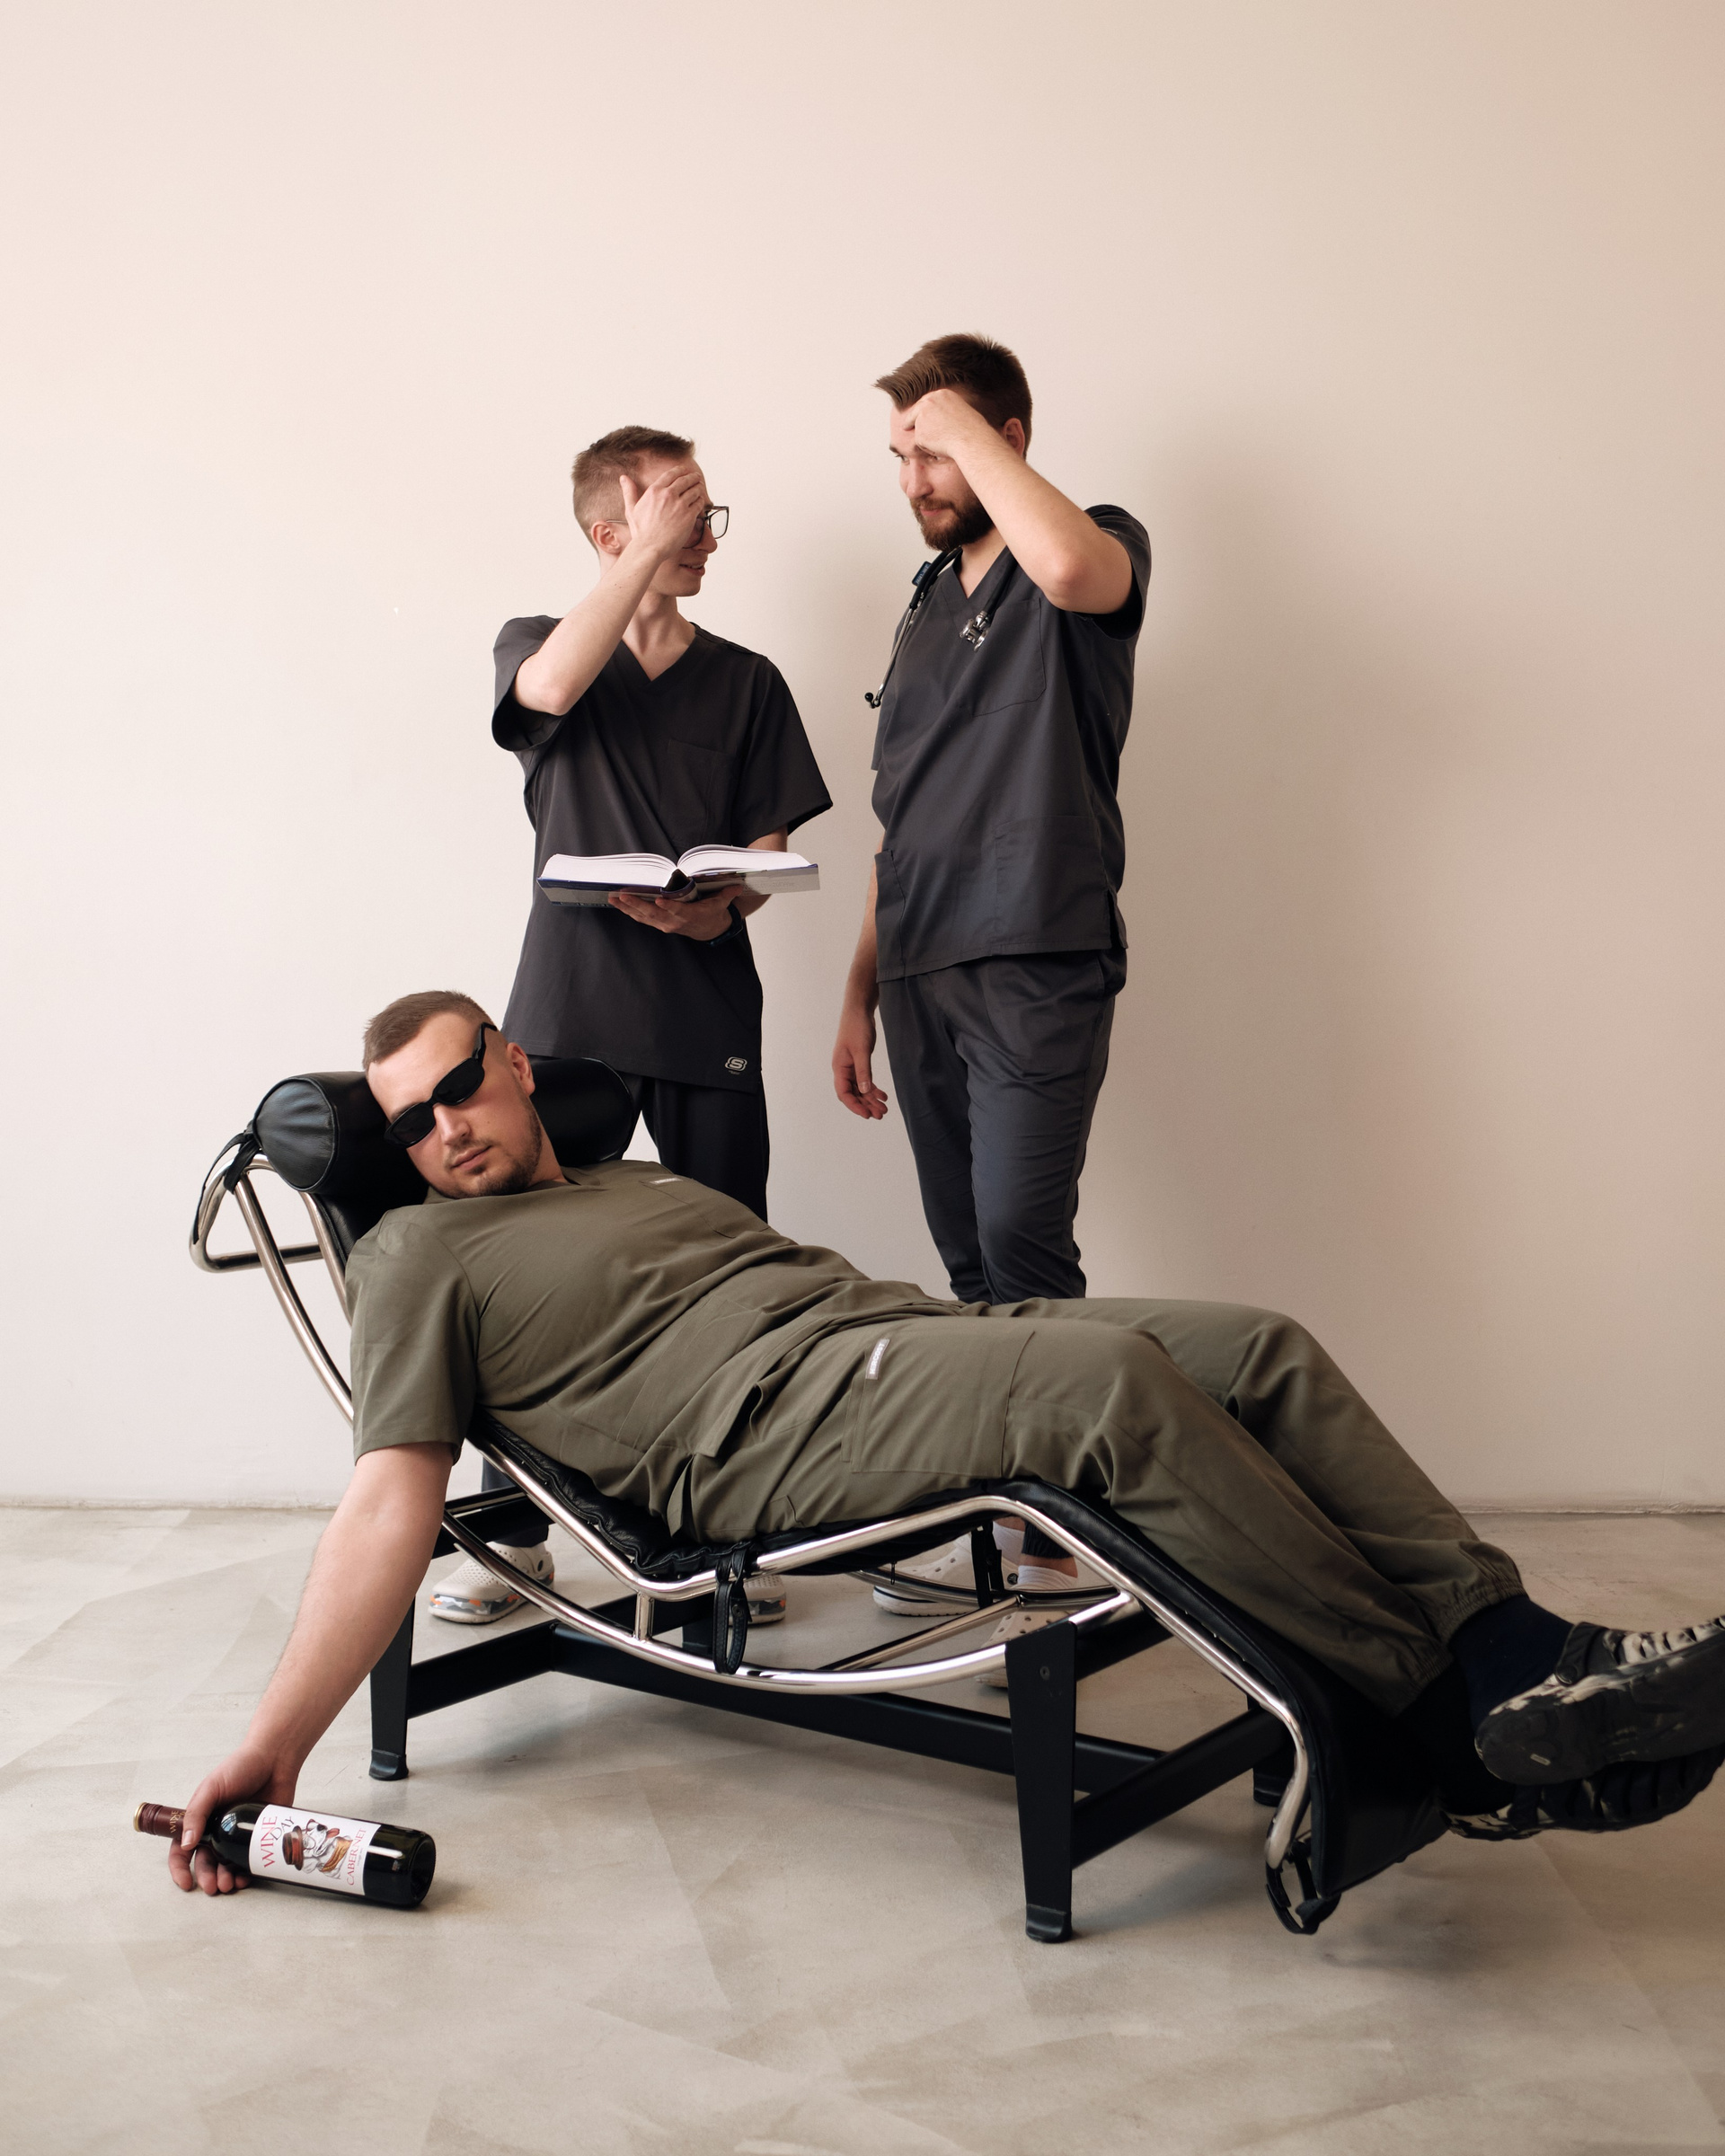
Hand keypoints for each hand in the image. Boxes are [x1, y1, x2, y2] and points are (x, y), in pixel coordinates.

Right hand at [169, 1739, 297, 1895]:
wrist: (276, 1759)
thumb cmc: (240, 1767)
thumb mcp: (212, 1787)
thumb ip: (196, 1813)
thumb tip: (185, 1844)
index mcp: (201, 1820)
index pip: (181, 1849)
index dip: (180, 1868)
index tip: (185, 1883)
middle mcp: (217, 1830)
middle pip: (206, 1862)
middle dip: (207, 1878)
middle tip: (214, 1887)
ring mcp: (238, 1835)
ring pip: (226, 1866)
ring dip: (225, 1879)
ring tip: (230, 1885)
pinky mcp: (259, 1836)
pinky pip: (249, 1860)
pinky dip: (246, 1873)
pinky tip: (246, 1878)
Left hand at [609, 884, 742, 940]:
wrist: (709, 929)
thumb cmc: (712, 913)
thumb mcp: (721, 904)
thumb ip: (726, 894)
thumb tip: (736, 886)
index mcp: (689, 916)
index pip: (677, 911)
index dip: (667, 907)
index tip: (658, 900)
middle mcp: (673, 922)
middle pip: (653, 914)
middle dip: (636, 905)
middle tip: (623, 895)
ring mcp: (664, 924)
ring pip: (643, 917)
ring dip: (627, 908)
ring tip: (613, 898)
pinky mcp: (658, 924)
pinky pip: (641, 918)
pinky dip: (628, 911)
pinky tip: (617, 903)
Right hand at [617, 465, 708, 563]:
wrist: (650, 547)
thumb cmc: (640, 532)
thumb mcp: (631, 509)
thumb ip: (629, 491)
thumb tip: (623, 478)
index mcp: (654, 491)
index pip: (671, 474)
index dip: (680, 470)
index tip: (684, 470)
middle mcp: (668, 495)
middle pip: (685, 480)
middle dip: (692, 477)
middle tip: (696, 477)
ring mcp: (679, 505)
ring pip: (694, 490)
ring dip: (698, 487)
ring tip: (700, 487)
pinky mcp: (688, 516)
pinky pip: (699, 503)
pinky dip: (701, 500)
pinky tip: (700, 501)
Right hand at [832, 1002, 888, 1118]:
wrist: (859, 1010)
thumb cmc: (857, 1028)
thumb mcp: (862, 1050)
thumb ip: (864, 1071)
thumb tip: (865, 1092)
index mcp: (839, 1068)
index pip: (844, 1093)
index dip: (855, 1106)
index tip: (867, 1115)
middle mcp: (843, 1070)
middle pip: (853, 1094)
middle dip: (866, 1105)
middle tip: (881, 1115)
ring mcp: (851, 1067)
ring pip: (860, 1089)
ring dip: (871, 1099)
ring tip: (884, 1109)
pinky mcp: (859, 1062)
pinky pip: (865, 1080)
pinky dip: (873, 1089)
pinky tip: (883, 1095)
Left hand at [900, 387, 989, 462]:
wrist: (971, 439)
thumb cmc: (973, 429)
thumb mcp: (961, 410)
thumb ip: (948, 411)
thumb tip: (942, 419)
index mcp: (941, 394)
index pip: (926, 401)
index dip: (921, 411)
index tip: (917, 415)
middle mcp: (929, 401)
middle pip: (915, 411)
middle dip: (909, 420)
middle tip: (904, 427)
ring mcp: (922, 416)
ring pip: (919, 430)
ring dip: (927, 438)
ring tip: (945, 441)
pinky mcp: (919, 432)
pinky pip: (921, 443)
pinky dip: (928, 448)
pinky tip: (942, 446)